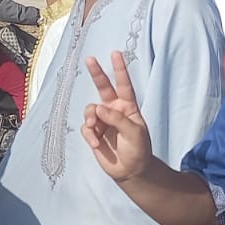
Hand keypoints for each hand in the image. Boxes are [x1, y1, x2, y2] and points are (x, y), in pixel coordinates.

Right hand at [81, 52, 154, 182]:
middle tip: (90, 59)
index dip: (120, 69)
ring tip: (95, 132)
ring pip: (90, 109)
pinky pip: (86, 128)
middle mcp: (114, 110)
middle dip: (97, 73)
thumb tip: (98, 108)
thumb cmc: (138, 150)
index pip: (124, 85)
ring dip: (91, 119)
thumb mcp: (134, 133)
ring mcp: (103, 121)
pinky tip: (96, 144)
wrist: (130, 171)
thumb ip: (117, 119)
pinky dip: (89, 135)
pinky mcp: (94, 133)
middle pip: (103, 87)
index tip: (115, 54)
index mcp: (128, 107)